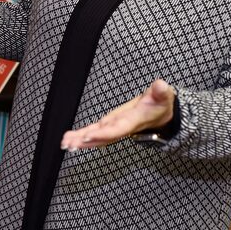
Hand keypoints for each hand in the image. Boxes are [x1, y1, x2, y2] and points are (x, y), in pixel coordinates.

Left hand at [60, 79, 174, 150]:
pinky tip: (70, 138)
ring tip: (65, 143)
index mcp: (134, 120)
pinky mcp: (110, 124)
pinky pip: (95, 132)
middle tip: (70, 144)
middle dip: (87, 141)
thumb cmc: (161, 105)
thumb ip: (162, 91)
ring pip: (97, 136)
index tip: (88, 136)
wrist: (162, 115)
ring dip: (81, 140)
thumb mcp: (164, 96)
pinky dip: (82, 136)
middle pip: (103, 137)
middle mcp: (122, 126)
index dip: (104, 134)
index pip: (118, 129)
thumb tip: (161, 85)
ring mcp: (115, 126)